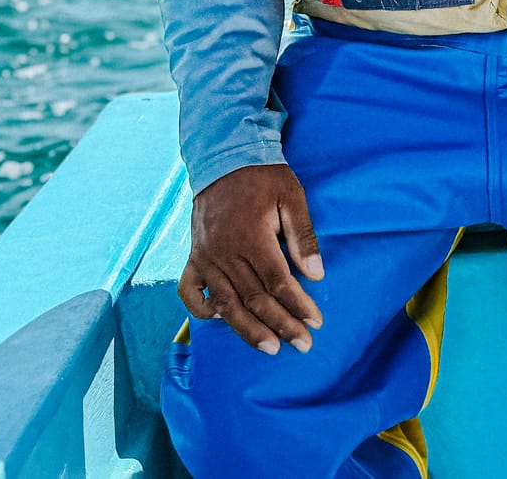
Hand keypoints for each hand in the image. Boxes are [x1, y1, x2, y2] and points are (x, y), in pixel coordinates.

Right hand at [177, 163, 324, 354]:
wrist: (223, 159)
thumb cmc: (263, 177)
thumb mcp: (291, 196)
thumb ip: (303, 236)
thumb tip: (317, 274)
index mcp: (251, 237)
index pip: (277, 282)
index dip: (297, 305)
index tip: (316, 322)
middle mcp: (225, 253)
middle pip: (254, 298)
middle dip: (281, 324)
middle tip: (303, 344)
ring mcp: (205, 257)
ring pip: (226, 303)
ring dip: (248, 329)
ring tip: (270, 348)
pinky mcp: (193, 257)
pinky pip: (190, 292)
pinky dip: (202, 309)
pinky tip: (220, 319)